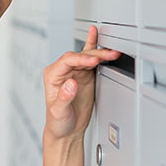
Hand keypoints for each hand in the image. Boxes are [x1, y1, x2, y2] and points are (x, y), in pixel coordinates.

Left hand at [42, 25, 120, 141]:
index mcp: (53, 76)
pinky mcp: (85, 76)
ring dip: (100, 53)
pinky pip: (90, 59)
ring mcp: (74, 72)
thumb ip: (64, 97)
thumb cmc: (58, 123)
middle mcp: (62, 71)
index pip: (67, 61)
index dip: (81, 59)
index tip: (94, 61)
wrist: (66, 131)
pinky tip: (95, 34)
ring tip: (113, 52)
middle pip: (79, 56)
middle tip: (109, 55)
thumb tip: (71, 83)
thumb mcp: (58, 112)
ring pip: (87, 56)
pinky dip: (94, 48)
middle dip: (95, 55)